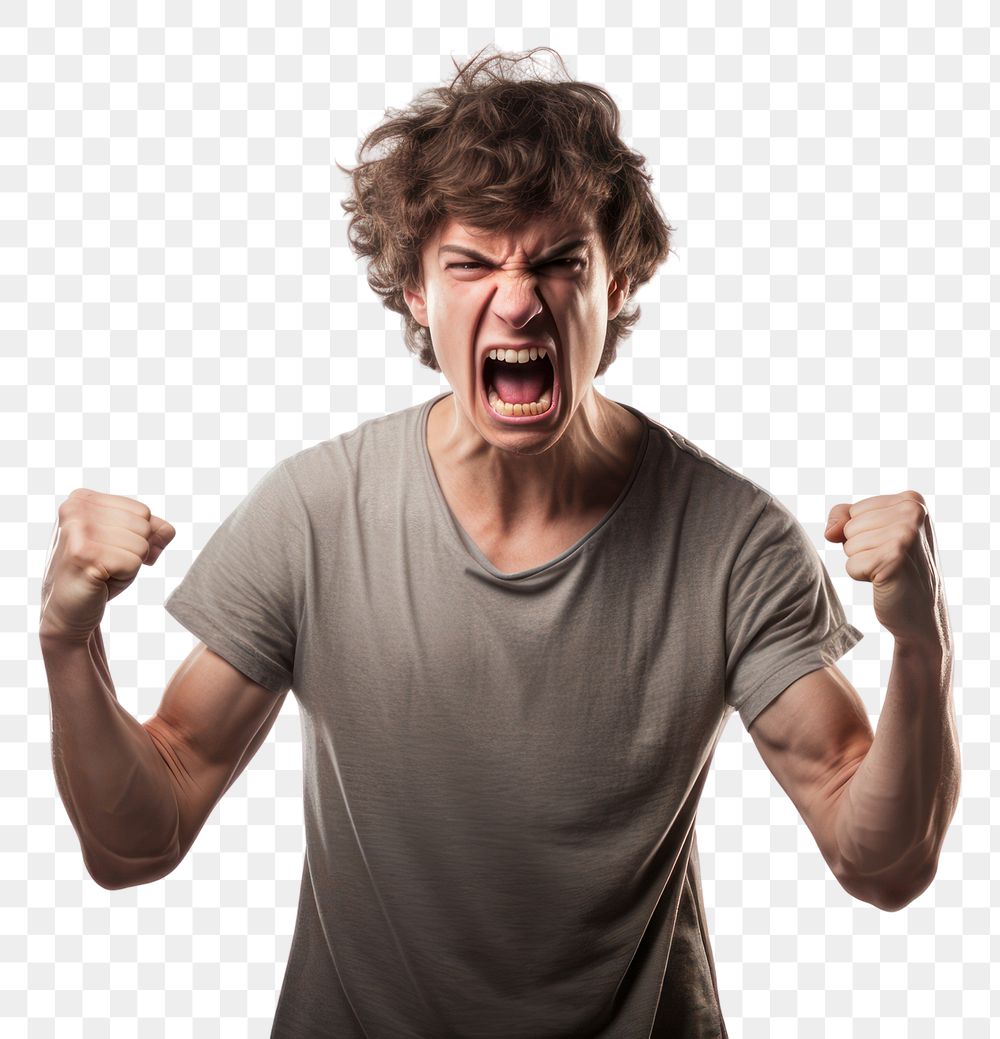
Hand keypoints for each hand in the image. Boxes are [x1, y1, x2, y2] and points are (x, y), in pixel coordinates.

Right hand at [39, 488, 175, 642]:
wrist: (68, 610)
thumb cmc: (98, 572)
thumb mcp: (126, 544)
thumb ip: (151, 530)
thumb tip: (168, 530)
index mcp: (83, 499)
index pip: (143, 512)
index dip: (137, 537)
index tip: (109, 549)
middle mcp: (77, 509)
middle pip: (144, 526)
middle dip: (134, 552)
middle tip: (106, 564)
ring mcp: (78, 530)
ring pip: (142, 545)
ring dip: (129, 566)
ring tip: (103, 571)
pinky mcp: (84, 554)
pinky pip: (133, 563)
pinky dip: (125, 577)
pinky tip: (101, 581)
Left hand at [824, 490, 947, 651]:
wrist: (923, 612)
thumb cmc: (897, 567)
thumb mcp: (873, 531)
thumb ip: (843, 517)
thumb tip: (830, 532)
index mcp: (911, 500)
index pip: (853, 511)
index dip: (863, 534)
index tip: (891, 545)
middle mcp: (912, 512)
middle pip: (849, 527)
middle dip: (861, 548)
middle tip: (890, 560)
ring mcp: (906, 534)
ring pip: (848, 545)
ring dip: (863, 562)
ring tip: (890, 568)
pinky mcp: (894, 558)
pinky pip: (851, 564)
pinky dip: (862, 576)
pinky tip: (887, 580)